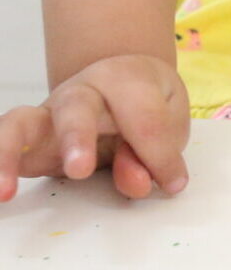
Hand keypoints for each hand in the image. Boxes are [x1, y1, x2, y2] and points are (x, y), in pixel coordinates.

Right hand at [0, 54, 190, 201]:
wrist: (120, 80)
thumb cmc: (149, 101)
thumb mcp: (170, 117)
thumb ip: (158, 149)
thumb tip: (138, 183)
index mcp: (124, 77)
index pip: (143, 117)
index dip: (159, 153)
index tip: (174, 181)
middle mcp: (80, 92)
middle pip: (75, 106)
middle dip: (77, 137)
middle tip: (80, 169)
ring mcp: (47, 116)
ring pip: (19, 123)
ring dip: (10, 154)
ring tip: (5, 192)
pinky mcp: (27, 143)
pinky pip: (4, 145)